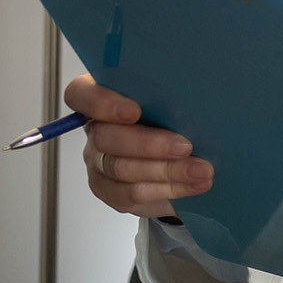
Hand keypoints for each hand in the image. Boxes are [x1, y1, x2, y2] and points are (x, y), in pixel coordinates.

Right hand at [65, 75, 211, 218]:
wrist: (187, 157)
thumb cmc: (179, 118)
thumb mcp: (176, 100)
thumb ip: (172, 94)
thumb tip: (197, 90)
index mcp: (103, 98)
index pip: (81, 94)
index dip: (101, 103)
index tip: (134, 111)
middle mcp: (96, 130)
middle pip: (106, 137)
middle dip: (148, 144)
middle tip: (185, 147)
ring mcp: (100, 163)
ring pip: (121, 168)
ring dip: (166, 170)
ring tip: (202, 170)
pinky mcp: (111, 191)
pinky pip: (132, 193)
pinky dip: (168, 189)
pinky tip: (194, 184)